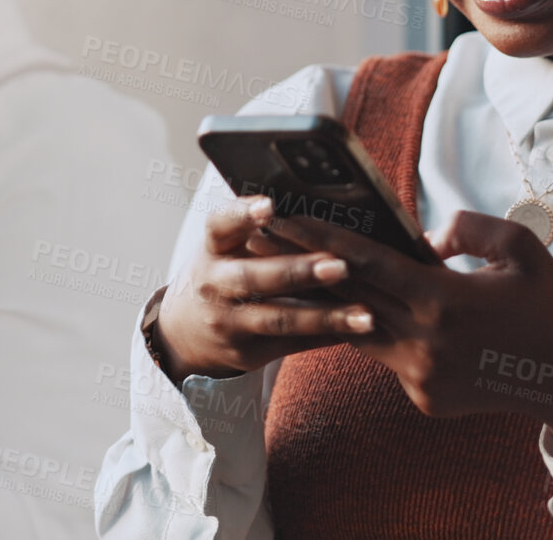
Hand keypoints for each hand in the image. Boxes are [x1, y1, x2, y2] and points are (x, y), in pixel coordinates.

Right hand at [154, 195, 377, 384]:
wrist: (188, 331)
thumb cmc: (224, 271)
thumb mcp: (226, 245)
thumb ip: (256, 226)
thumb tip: (316, 199)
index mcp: (212, 248)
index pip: (220, 225)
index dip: (242, 216)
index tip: (269, 207)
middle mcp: (214, 285)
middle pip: (253, 278)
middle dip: (297, 272)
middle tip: (339, 266)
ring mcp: (228, 323)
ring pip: (279, 319)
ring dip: (324, 316)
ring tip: (364, 314)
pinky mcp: (246, 352)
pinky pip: (292, 344)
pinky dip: (327, 336)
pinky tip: (359, 332)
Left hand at [266, 209, 552, 454]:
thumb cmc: (551, 307)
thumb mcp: (521, 249)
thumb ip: (468, 228)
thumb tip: (425, 238)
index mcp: (444, 300)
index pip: (365, 262)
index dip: (318, 236)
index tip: (280, 216)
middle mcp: (423, 342)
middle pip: (348, 297)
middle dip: (304, 264)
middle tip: (264, 236)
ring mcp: (420, 377)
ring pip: (361, 330)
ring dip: (335, 302)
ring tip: (301, 271)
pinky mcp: (423, 398)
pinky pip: (390, 356)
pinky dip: (383, 332)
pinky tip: (365, 313)